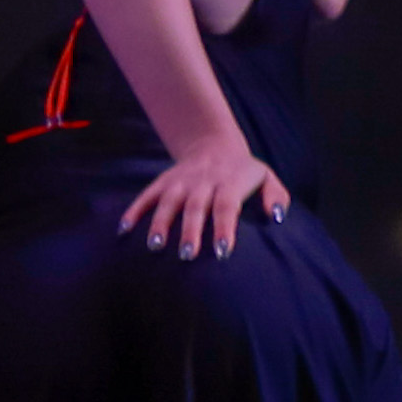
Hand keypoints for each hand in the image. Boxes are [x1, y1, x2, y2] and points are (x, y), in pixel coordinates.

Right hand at [120, 136, 289, 256]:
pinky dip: (134, 211)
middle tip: (187, 256)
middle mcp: (202, 182)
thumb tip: (277, 218)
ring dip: (160, 223)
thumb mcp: (266, 177)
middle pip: (195, 207)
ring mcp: (180, 182)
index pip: (226, 207)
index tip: (223, 251)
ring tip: (155, 246)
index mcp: (228, 183)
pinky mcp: (162, 182)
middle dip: (190, 232)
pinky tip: (123, 230)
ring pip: (168, 201)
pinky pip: (146, 196)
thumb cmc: (243, 172)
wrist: (214, 145)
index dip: (224, 228)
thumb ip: (276, 196)